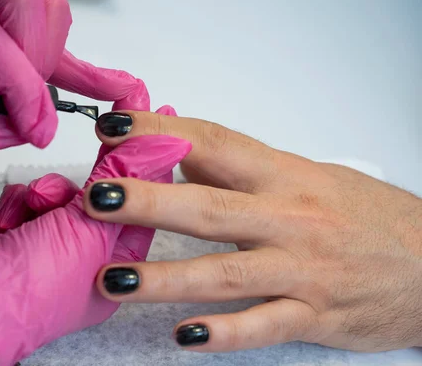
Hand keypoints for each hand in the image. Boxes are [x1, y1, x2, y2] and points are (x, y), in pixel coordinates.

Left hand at [0, 0, 142, 158]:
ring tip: (29, 91)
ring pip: (52, 12)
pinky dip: (83, 66)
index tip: (34, 132)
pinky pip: (58, 35)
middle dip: (37, 67)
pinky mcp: (15, 18)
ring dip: (50, 59)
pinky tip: (113, 85)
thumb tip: (39, 125)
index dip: (23, 96)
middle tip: (25, 106)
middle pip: (33, 9)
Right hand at [0, 119, 190, 365]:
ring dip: (48, 193)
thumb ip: (124, 181)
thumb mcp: (90, 229)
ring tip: (38, 207)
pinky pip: (30, 198)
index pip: (139, 208)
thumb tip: (165, 147)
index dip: (145, 169)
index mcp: (115, 270)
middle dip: (94, 178)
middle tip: (112, 131)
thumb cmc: (28, 290)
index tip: (153, 133)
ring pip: (63, 193)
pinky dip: (20, 202)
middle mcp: (83, 258)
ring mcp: (48, 246)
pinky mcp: (18, 231)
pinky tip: (11, 221)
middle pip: (101, 197)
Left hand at [86, 111, 421, 351]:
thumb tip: (180, 150)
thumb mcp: (306, 177)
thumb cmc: (364, 215)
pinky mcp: (314, 316)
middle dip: (149, 202)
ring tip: (113, 278)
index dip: (160, 132)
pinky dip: (223, 333)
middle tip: (98, 199)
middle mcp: (290, 220)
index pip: (213, 143)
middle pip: (208, 207)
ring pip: (225, 274)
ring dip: (165, 278)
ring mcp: (301, 271)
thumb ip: (244, 169)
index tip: (114, 129)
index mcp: (285, 176)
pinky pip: (261, 327)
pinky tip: (183, 335)